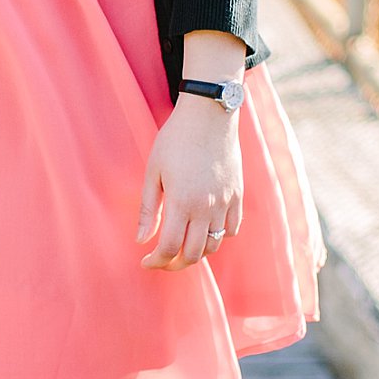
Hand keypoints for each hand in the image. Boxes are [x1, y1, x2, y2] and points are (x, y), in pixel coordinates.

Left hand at [137, 93, 245, 268]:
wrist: (209, 114)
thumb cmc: (175, 139)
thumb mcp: (153, 171)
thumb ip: (148, 209)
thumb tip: (141, 240)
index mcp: (182, 201)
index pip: (169, 248)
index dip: (156, 261)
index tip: (145, 261)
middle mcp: (206, 207)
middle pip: (193, 254)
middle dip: (175, 264)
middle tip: (162, 260)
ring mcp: (225, 202)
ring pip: (214, 245)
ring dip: (197, 253)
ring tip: (183, 247)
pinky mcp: (237, 194)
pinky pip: (232, 228)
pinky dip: (219, 237)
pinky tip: (205, 230)